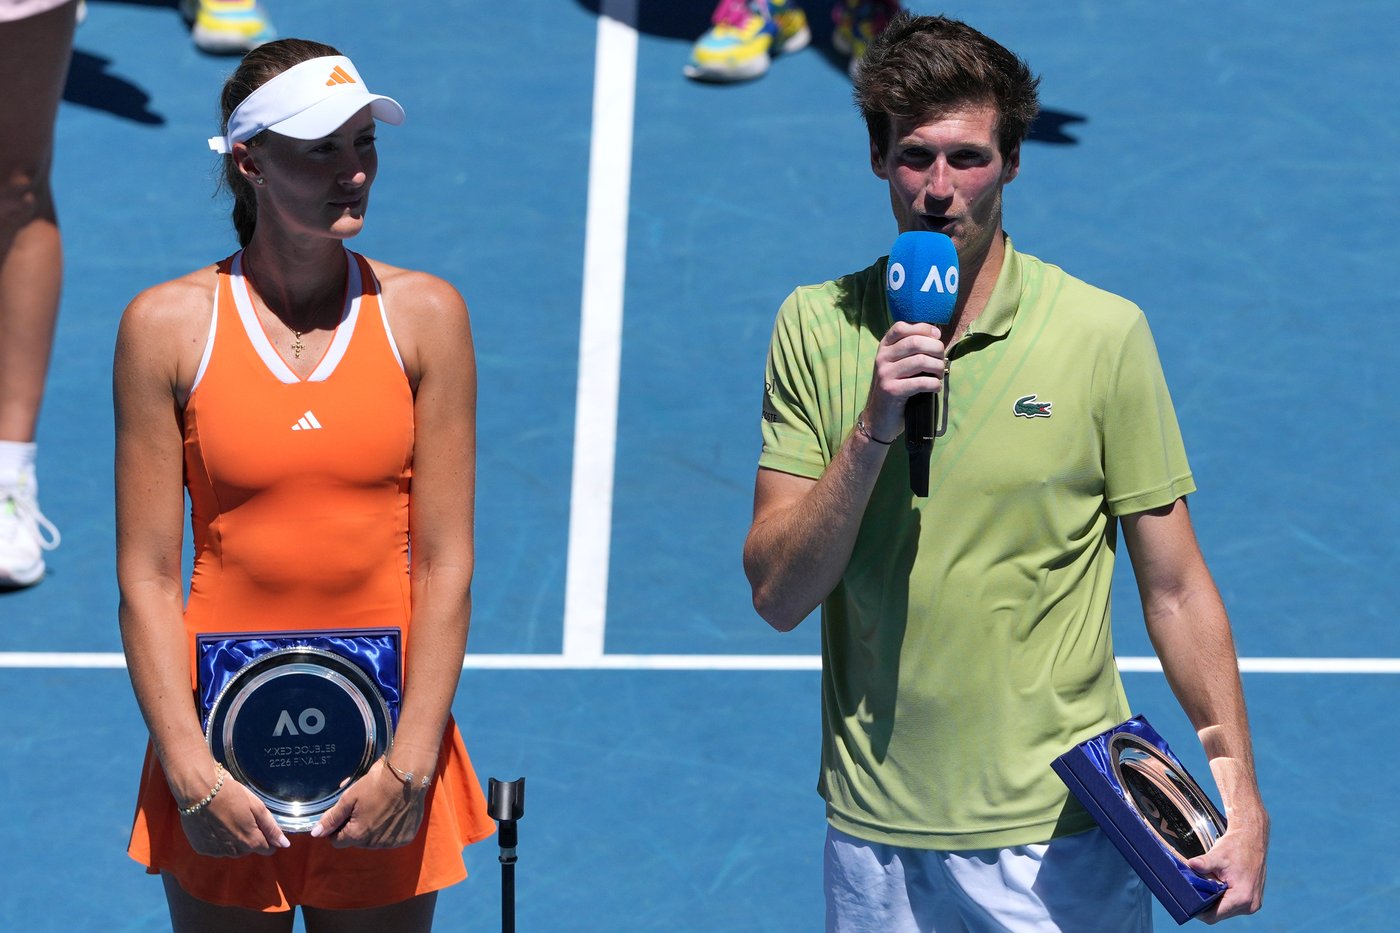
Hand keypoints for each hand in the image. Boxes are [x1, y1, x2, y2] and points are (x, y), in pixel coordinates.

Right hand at [179, 776, 289, 857]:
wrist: (198, 791)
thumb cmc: (230, 794)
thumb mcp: (257, 806)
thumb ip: (271, 828)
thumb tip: (285, 844)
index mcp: (251, 840)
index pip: (268, 849)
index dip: (267, 837)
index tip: (260, 824)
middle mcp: (235, 851)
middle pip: (249, 848)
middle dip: (249, 836)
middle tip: (241, 815)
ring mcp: (217, 851)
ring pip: (232, 849)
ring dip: (232, 839)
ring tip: (225, 818)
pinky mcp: (202, 848)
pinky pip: (215, 848)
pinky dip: (216, 839)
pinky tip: (213, 823)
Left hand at [310, 759, 426, 848]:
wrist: (408, 777)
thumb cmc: (375, 784)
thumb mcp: (349, 797)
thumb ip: (332, 817)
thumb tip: (315, 834)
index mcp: (357, 834)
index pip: (337, 841)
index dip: (336, 828)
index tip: (343, 814)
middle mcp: (374, 843)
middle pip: (356, 840)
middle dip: (356, 827)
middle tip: (362, 807)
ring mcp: (391, 842)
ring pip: (374, 840)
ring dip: (373, 829)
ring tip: (379, 808)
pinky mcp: (405, 837)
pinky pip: (391, 838)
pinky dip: (390, 828)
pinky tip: (392, 812)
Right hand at [862, 321, 946, 441]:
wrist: (878, 418)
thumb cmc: (895, 389)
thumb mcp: (897, 365)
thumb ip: (911, 350)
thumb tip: (936, 336)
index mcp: (884, 348)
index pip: (902, 327)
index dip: (923, 328)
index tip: (937, 337)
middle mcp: (882, 358)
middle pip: (915, 342)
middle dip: (936, 349)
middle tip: (942, 360)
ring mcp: (885, 374)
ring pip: (920, 360)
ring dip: (938, 367)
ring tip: (939, 375)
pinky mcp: (891, 390)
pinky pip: (920, 382)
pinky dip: (934, 384)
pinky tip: (936, 387)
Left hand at [1187, 814, 1267, 921]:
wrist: (1252, 839)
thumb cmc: (1236, 846)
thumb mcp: (1218, 855)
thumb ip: (1204, 863)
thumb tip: (1190, 864)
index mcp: (1242, 897)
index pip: (1215, 915)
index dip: (1199, 911)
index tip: (1187, 903)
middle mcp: (1250, 905)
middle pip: (1219, 914)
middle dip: (1205, 904)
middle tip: (1193, 891)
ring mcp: (1253, 903)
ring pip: (1225, 910)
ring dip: (1214, 900)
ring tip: (1207, 885)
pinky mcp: (1252, 899)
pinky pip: (1232, 904)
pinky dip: (1223, 897)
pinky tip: (1216, 885)